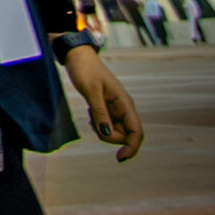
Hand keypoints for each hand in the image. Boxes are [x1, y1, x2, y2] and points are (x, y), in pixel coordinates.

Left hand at [62, 45, 143, 160]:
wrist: (77, 56)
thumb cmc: (85, 70)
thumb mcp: (91, 91)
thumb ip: (99, 112)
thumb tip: (106, 133)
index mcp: (125, 103)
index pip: (136, 132)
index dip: (131, 147)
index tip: (119, 158)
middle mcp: (124, 108)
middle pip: (125, 135)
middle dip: (110, 137)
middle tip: (92, 122)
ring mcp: (116, 109)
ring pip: (115, 131)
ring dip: (102, 130)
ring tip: (89, 113)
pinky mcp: (107, 108)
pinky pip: (107, 125)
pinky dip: (98, 124)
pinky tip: (89, 113)